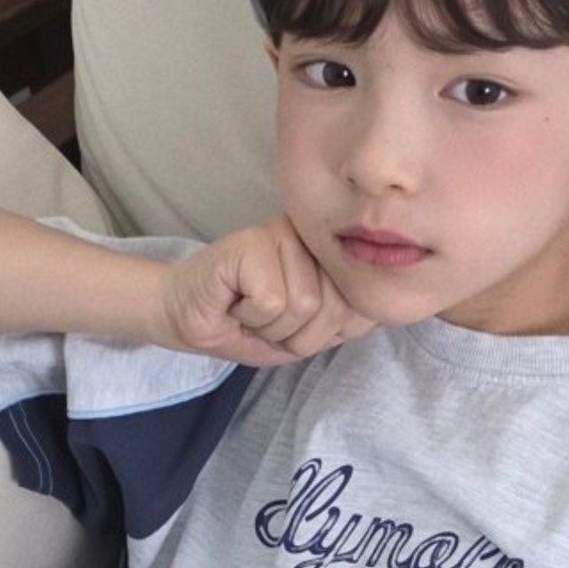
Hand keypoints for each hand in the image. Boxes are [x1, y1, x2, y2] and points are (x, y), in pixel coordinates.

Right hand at [157, 215, 373, 366]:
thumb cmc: (246, 323)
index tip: (290, 325)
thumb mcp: (307, 333)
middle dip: (296, 335)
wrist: (188, 317)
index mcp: (331, 253)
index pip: (359, 309)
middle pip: (334, 309)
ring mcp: (283, 232)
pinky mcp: (253, 241)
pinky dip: (250, 317)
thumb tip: (381, 313)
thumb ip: (345, 319)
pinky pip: (273, 302)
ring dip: (270, 327)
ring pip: (304, 305)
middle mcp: (312, 235)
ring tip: (249, 308)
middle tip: (264, 317)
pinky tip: (234, 301)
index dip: (322, 335)